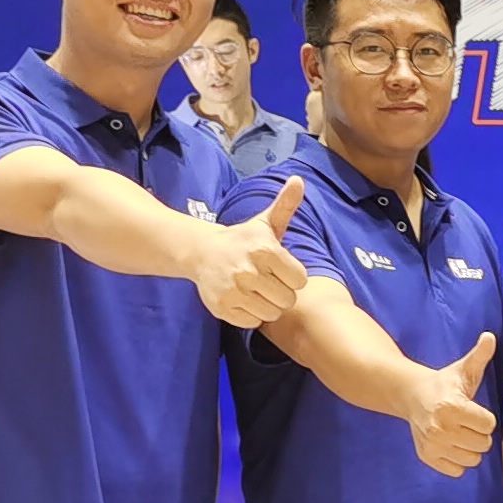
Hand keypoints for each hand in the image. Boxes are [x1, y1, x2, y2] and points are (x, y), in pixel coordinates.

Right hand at [188, 173, 308, 325]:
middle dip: (280, 292)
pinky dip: (250, 315)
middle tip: (266, 281)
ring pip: (271, 314)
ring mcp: (234, 291)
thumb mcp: (265, 222)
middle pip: (287, 299)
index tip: (278, 268)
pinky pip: (252, 322)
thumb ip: (286, 205)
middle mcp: (249, 271)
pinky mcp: (222, 307)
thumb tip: (299, 180)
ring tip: (255, 290)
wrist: (202, 251)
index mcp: (265, 250)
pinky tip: (242, 299)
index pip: (299, 280)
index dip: (291, 276)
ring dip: (266, 306)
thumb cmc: (243, 240)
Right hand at [406, 332, 500, 475]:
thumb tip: (490, 337)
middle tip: (466, 422)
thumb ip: (480, 355)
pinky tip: (451, 445)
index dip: (485, 417)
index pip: (489, 424)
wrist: (411, 396)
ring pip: (472, 460)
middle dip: (479, 433)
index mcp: (453, 407)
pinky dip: (458, 461)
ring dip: (470, 448)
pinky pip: (456, 471)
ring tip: (459, 433)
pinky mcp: (427, 457)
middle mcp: (441, 428)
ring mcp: (433, 445)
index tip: (473, 409)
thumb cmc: (444, 384)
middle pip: (482, 444)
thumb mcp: (463, 369)